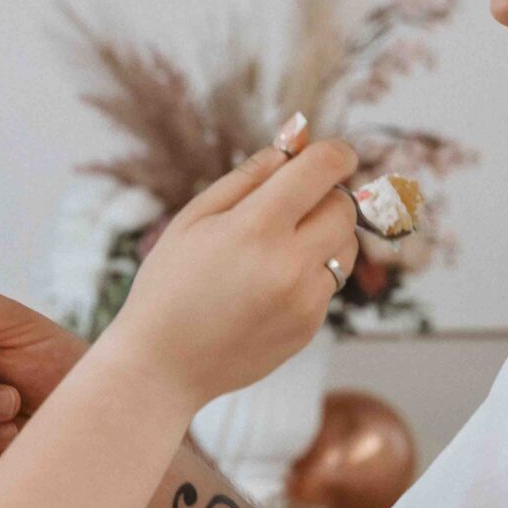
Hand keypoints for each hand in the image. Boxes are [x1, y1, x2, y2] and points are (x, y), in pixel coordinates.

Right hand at [100, 136, 360, 409]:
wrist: (162, 365)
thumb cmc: (169, 284)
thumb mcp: (194, 218)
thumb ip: (248, 176)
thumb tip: (294, 142)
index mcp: (257, 227)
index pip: (323, 170)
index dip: (336, 153)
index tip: (336, 153)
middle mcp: (290, 263)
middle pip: (344, 207)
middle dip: (327, 195)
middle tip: (296, 202)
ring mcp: (305, 299)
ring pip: (345, 246)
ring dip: (325, 234)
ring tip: (280, 246)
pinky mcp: (310, 326)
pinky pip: (330, 282)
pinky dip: (311, 272)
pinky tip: (269, 284)